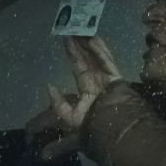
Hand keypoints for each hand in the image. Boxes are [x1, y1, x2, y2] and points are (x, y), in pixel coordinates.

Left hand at [38, 36, 122, 160]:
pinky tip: (93, 38)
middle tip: (71, 30)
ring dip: (89, 45)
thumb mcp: (69, 121)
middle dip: (79, 47)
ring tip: (81, 29)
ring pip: (97, 59)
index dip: (73, 57)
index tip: (66, 41)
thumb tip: (48, 86)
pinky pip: (108, 62)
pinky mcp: (116, 79)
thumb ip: (58, 105)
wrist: (114, 136)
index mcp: (88, 94)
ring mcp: (108, 81)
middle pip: (87, 61)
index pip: (79, 71)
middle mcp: (98, 85)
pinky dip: (101, 51)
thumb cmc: (92, 130)